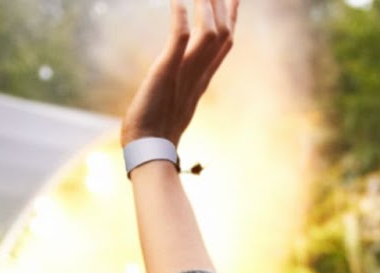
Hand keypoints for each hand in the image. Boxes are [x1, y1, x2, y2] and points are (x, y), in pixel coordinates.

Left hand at [121, 0, 238, 148]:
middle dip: (226, 7)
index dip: (231, 20)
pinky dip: (181, 16)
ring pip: (210, 33)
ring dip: (208, 6)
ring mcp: (186, 72)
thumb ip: (180, 88)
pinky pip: (180, 38)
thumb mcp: (173, 104)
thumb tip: (177, 86)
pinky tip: (178, 0)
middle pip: (224, 35)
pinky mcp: (167, 70)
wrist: (148, 150)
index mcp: (201, 80)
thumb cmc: (154, 132)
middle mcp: (199, 74)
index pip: (223, 45)